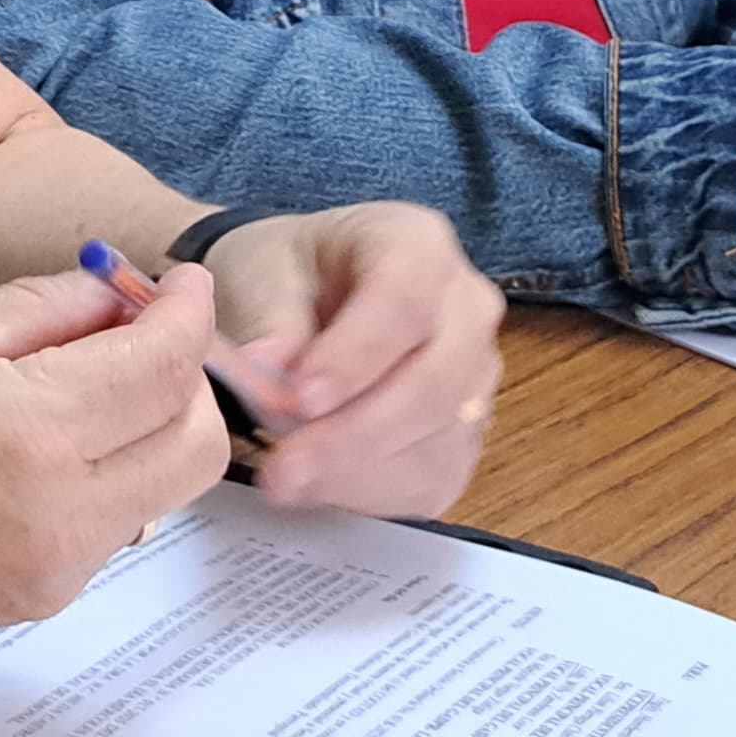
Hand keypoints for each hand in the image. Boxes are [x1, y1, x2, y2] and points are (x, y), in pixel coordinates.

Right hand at [0, 264, 229, 640]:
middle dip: (189, 380)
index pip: (165, 367)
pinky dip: (107, 477)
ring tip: (81, 385)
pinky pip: (110, 530)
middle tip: (140, 335)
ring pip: (162, 492)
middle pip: (196, 446)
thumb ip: (37, 311)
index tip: (182, 285)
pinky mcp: (35, 603)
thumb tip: (116, 293)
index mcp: (30, 431)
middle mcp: (61, 514)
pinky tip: (41, 445)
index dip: (189, 313)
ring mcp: (54, 573)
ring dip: (150, 430)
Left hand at [195, 204, 502, 517]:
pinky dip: (372, 492)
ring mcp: (475, 375)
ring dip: (359, 472)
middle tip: (284, 466)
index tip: (300, 399)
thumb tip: (272, 375)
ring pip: (439, 441)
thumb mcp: (260, 276)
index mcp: (417, 244)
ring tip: (285, 480)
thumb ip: (272, 323)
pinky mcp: (464, 433)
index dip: (356, 357)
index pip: (405, 302)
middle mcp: (466, 308)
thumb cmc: (282, 274)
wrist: (297, 296)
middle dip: (356, 434)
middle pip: (436, 381)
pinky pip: (434, 477)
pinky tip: (318, 487)